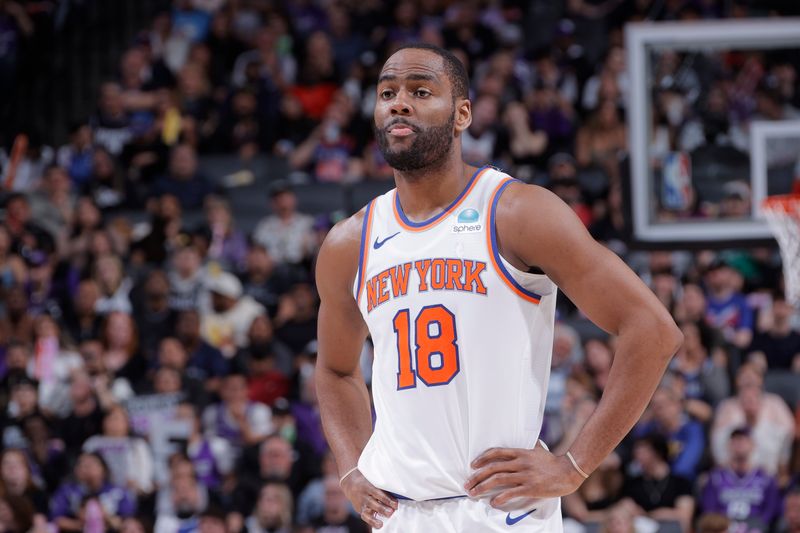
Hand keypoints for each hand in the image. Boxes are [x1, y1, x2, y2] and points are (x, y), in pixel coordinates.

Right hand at [340, 469, 397, 528]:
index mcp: (368, 485)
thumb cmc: (367, 481)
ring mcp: (360, 502)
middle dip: (382, 508)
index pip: (377, 492)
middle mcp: (363, 494)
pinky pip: (365, 516)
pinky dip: (372, 521)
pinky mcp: (359, 509)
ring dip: (376, 516)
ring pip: (367, 510)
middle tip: (391, 512)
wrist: (351, 484)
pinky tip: (379, 525)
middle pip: (372, 502)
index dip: (387, 498)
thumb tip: (397, 492)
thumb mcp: (373, 480)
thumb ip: (382, 486)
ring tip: (383, 521)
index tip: (395, 504)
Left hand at [465, 444, 584, 507]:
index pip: (496, 452)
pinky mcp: (530, 487)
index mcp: (520, 453)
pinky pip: (511, 493)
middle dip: (477, 476)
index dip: (482, 458)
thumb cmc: (553, 462)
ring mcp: (525, 475)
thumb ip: (529, 446)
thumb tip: (528, 441)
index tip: (472, 465)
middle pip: (493, 468)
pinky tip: (493, 502)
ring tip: (474, 493)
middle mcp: (520, 462)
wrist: (569, 471)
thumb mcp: (539, 450)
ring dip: (483, 487)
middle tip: (467, 483)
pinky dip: (500, 498)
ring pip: (498, 479)